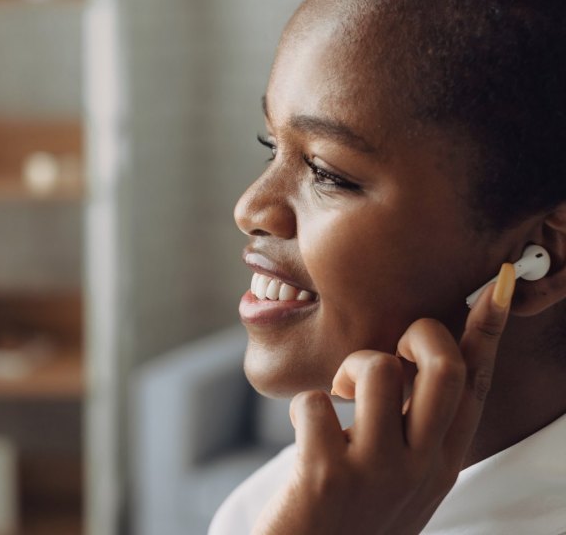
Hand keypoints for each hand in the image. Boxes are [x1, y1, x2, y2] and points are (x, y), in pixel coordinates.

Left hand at [252, 263, 515, 534]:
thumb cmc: (351, 517)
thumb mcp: (400, 480)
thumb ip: (412, 432)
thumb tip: (408, 368)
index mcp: (441, 464)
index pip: (473, 389)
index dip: (485, 334)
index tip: (494, 287)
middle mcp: (420, 467)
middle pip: (444, 368)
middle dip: (421, 334)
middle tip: (393, 350)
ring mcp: (377, 472)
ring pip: (380, 370)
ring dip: (353, 367)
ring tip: (339, 396)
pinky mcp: (327, 475)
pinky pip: (315, 402)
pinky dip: (304, 404)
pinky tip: (305, 431)